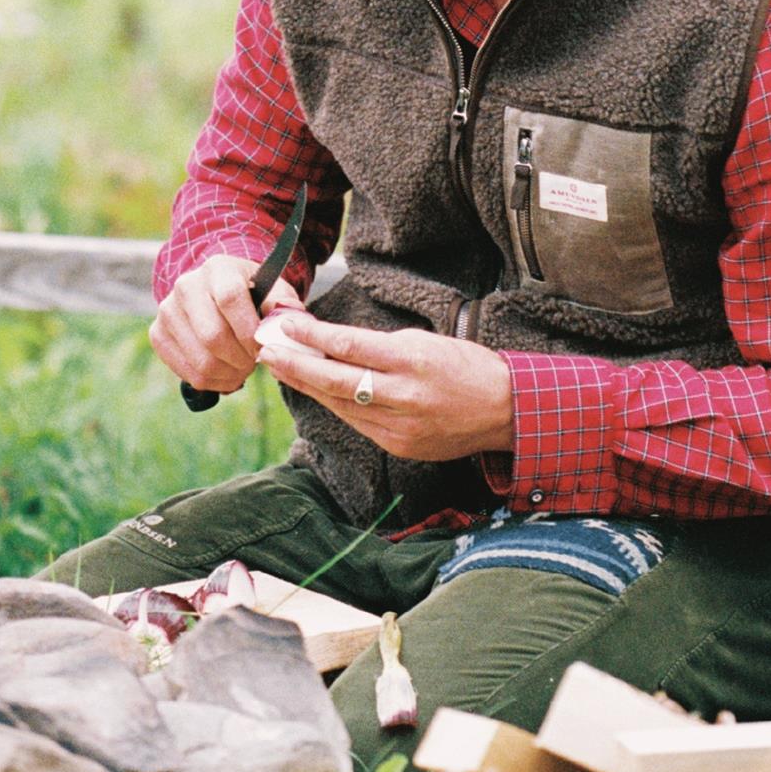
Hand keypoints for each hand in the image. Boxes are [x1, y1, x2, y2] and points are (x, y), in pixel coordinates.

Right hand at [148, 255, 304, 394]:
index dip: (249, 331)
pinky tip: (225, 375)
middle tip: (254, 364)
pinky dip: (211, 382)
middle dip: (240, 359)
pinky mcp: (157, 334)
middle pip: (212, 336)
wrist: (215, 292)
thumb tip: (283, 321)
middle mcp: (186, 286)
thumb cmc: (251, 293)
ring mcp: (167, 310)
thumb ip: (283, 304)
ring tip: (242, 370)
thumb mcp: (273, 289)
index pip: (230, 299)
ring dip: (228, 375)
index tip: (262, 347)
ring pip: (200, 360)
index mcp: (217, 269)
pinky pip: (186, 372)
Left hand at [255, 313, 513, 460]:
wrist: (504, 410)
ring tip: (282, 368)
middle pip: (335, 380)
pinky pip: (356, 422)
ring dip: (307, 385)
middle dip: (296, 364)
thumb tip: (333, 343)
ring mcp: (399, 426)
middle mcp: (402, 395)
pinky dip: (334, 404)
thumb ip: (379, 346)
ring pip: (339, 404)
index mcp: (411, 360)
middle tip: (267, 350)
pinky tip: (316, 390)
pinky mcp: (398, 446)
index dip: (311, 336)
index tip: (285, 325)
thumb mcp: (425, 341)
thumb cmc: (466, 367)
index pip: (349, 346)